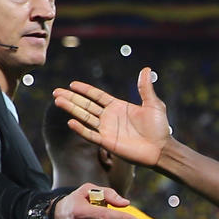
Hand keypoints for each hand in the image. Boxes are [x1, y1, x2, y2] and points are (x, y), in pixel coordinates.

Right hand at [53, 67, 171, 168]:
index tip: (72, 84)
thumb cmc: (159, 128)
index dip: (85, 90)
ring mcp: (107, 130)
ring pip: (85, 117)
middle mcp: (109, 117)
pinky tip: (70, 121)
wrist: (162, 149)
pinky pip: (91, 135)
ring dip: (71, 109)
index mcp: (118, 106)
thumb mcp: (153, 104)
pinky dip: (80, 129)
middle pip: (86, 105)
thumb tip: (145, 69)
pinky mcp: (107, 143)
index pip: (97, 96)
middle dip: (71, 98)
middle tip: (56, 92)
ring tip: (58, 101)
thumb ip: (145, 88)